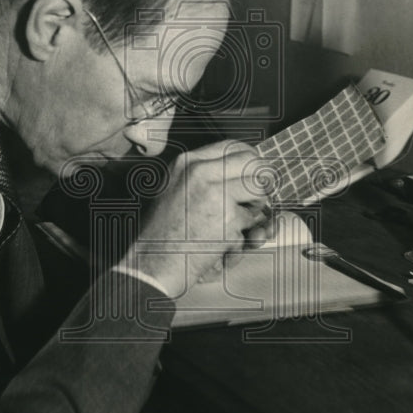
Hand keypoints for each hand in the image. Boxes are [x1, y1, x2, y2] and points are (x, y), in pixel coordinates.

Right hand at [122, 141, 272, 298]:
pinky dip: (242, 238)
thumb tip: (244, 176)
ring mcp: (215, 192)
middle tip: (255, 200)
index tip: (254, 175)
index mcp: (186, 163)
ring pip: (259, 191)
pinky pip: (253, 223)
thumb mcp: (174, 191)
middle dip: (261, 183)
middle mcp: (200, 171)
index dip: (250, 161)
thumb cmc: (161, 236)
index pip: (232, 146)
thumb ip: (205, 179)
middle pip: (253, 162)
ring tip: (232, 226)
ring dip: (254, 212)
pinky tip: (220, 244)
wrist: (151, 266)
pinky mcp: (228, 217)